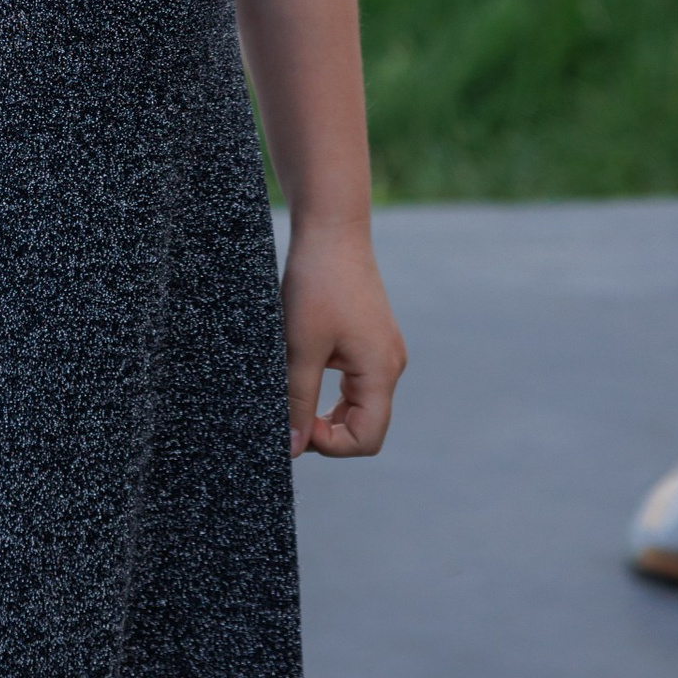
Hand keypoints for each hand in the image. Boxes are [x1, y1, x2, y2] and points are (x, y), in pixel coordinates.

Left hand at [282, 219, 404, 459]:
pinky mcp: (369, 339)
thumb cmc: (317, 283)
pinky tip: (303, 371)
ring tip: (292, 391)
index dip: (329, 444)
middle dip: (326, 430)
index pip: (366, 439)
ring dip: (325, 409)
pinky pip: (354, 381)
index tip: (295, 425)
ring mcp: (381, 351)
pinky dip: (329, 389)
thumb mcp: (301, 346)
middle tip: (287, 414)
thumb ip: (298, 400)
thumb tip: (293, 448)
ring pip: (357, 404)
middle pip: (364, 425)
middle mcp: (389, 365)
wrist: (331, 228)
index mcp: (381, 371)